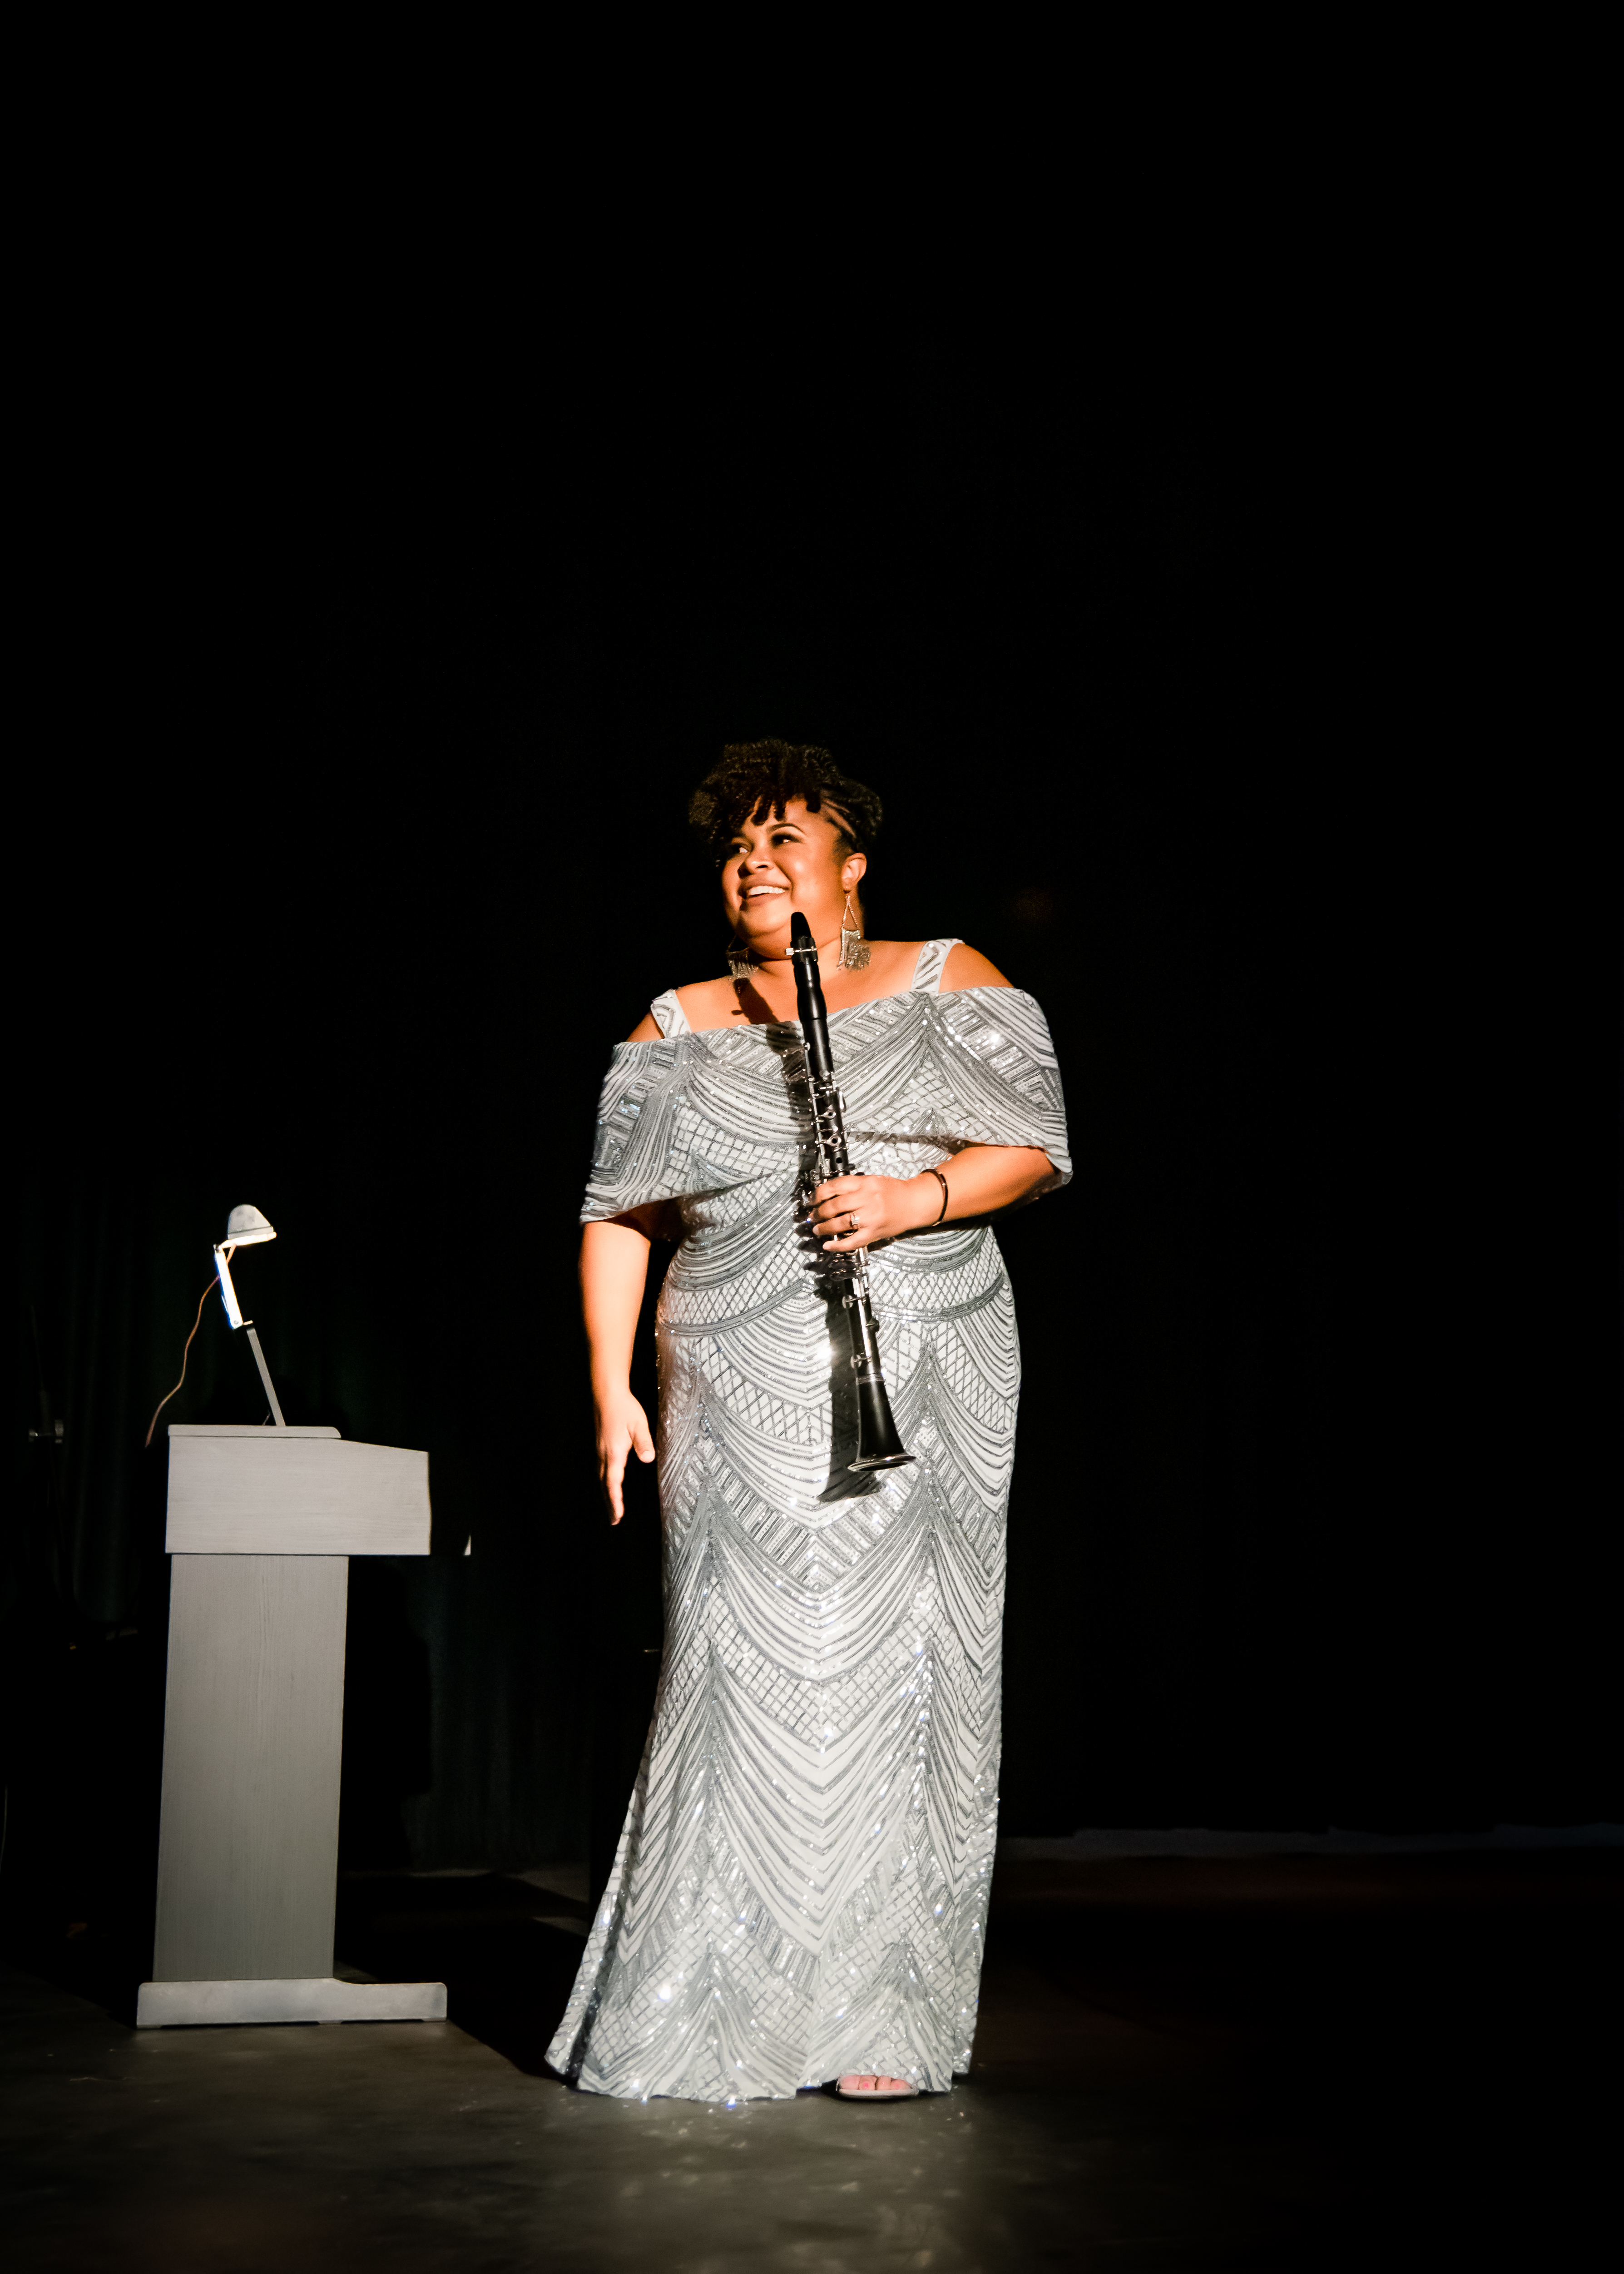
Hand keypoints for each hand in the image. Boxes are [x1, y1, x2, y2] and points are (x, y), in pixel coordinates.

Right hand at [595, 1384, 654, 1524]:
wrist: (607, 1394)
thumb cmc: (624, 1408)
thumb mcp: (639, 1424)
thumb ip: (643, 1442)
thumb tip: (647, 1459)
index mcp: (613, 1453)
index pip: (612, 1483)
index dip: (615, 1501)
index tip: (617, 1516)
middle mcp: (604, 1455)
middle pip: (603, 1485)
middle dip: (609, 1503)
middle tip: (614, 1521)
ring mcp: (600, 1450)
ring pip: (600, 1478)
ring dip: (606, 1494)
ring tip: (611, 1508)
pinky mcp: (601, 1446)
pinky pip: (601, 1470)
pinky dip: (604, 1482)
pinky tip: (608, 1484)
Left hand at [808, 1172, 937, 1252]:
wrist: (915, 1203)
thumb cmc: (894, 1192)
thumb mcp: (873, 1180)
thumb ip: (853, 1187)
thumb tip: (828, 1195)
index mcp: (865, 1183)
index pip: (835, 1186)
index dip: (819, 1194)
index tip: (812, 1199)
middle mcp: (867, 1199)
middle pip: (834, 1206)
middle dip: (819, 1212)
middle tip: (813, 1216)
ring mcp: (870, 1217)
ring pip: (840, 1223)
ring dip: (824, 1227)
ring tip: (817, 1229)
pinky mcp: (874, 1233)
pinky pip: (852, 1241)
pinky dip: (838, 1245)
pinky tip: (828, 1245)